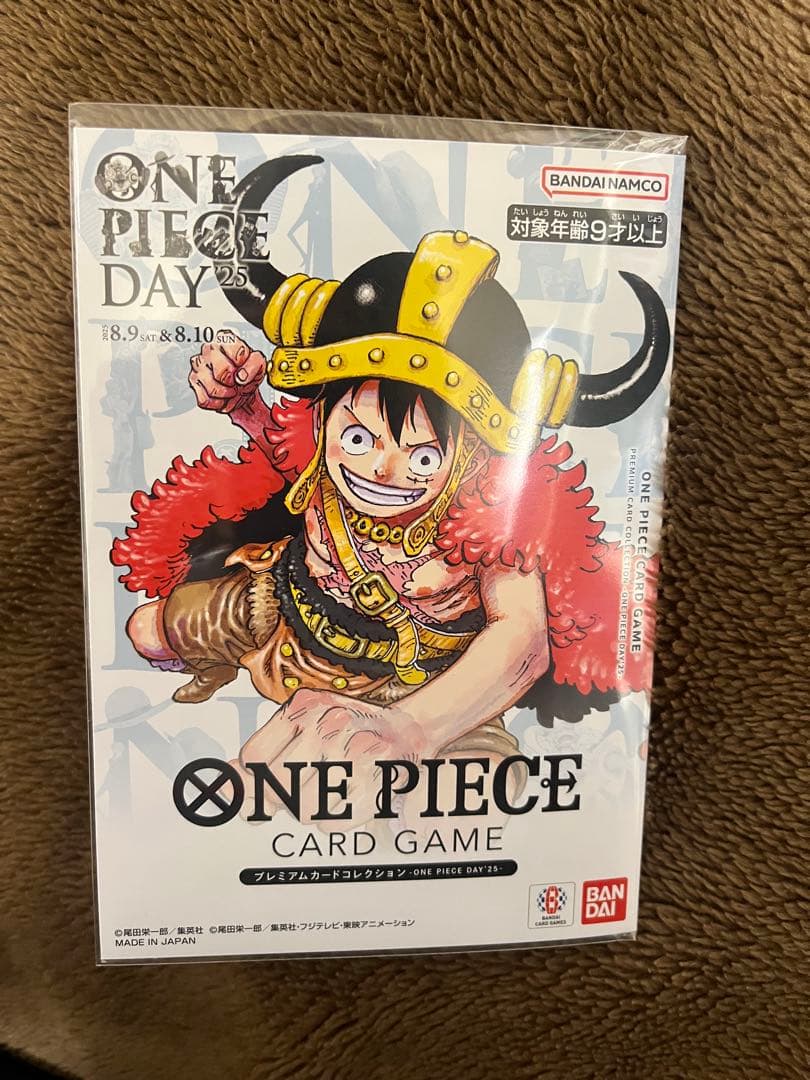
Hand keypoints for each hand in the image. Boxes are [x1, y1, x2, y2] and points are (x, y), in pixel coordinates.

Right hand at [188, 331, 265, 414]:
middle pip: (222, 372)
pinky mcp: (193, 381)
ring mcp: (198, 365)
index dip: (242, 364)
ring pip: (212, 389)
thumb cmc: (246, 372)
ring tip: (230, 390)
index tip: (244, 369)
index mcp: (225, 340)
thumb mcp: (259, 364)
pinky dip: (217, 403)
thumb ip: (254, 365)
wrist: (240, 386)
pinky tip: (221, 395)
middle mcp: (209, 350)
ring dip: (226, 395)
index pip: (233, 349)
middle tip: (237, 383)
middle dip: (233, 383)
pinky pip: (205, 399)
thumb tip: (242, 375)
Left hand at [237, 688, 429, 826]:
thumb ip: (263, 753)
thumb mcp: (303, 726)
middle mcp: (327, 723)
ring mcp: (353, 749)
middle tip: (307, 783)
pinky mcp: (376, 776)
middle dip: (283, 797)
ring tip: (330, 787)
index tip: (266, 783)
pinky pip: (332, 821)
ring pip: (302, 809)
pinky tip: (346, 797)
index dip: (255, 779)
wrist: (408, 729)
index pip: (254, 758)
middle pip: (276, 787)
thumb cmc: (349, 730)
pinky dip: (333, 819)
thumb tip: (220, 787)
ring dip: (310, 809)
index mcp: (304, 706)